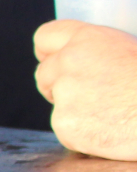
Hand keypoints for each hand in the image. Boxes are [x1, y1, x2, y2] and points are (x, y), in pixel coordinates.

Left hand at [34, 20, 136, 158]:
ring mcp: (65, 94)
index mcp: (89, 38)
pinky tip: (111, 131)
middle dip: (58, 85)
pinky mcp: (65, 124)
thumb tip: (95, 60)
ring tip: (112, 114)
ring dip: (75, 111)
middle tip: (91, 96)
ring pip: (57, 104)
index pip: (46, 37)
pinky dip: (83, 135)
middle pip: (44, 73)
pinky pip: (67, 130)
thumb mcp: (134, 50)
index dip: (49, 52)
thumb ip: (105, 52)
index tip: (52, 60)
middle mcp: (70, 61)